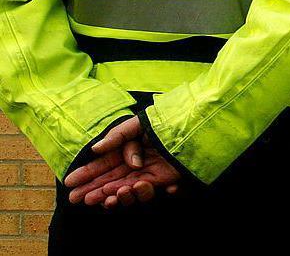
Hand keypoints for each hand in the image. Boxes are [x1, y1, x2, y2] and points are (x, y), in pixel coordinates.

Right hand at [64, 117, 180, 207]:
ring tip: (98, 197)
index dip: (86, 174)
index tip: (69, 182)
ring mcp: (147, 172)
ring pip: (124, 187)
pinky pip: (144, 189)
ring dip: (110, 193)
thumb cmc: (162, 122)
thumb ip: (116, 136)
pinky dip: (133, 191)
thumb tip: (95, 149)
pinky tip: (122, 191)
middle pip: (109, 180)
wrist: (189, 126)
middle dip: (92, 189)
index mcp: (125, 149)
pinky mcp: (162, 178)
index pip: (102, 164)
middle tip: (75, 199)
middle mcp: (134, 163)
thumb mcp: (135, 125)